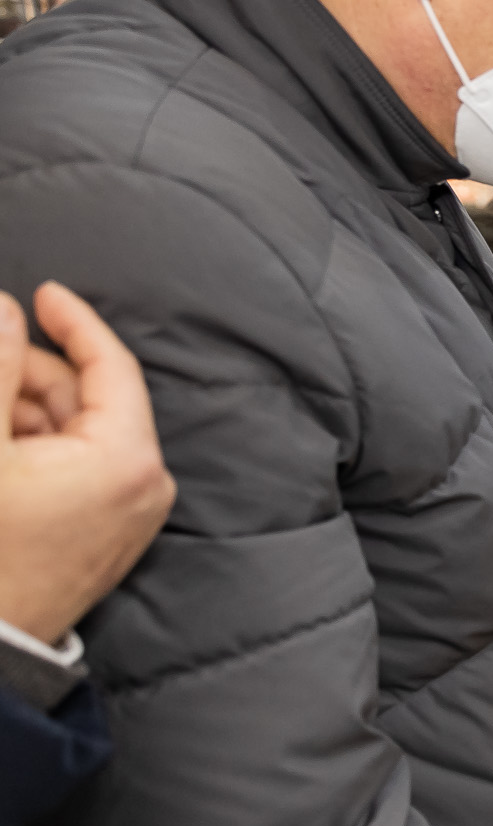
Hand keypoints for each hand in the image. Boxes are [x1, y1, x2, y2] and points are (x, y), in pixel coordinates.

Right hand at [0, 285, 174, 645]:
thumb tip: (6, 311)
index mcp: (127, 458)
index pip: (110, 365)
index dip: (73, 322)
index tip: (44, 292)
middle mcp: (145, 483)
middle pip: (86, 397)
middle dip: (26, 373)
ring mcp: (129, 512)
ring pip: (73, 432)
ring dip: (21, 410)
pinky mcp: (105, 532)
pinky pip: (73, 467)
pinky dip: (30, 444)